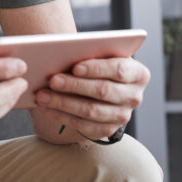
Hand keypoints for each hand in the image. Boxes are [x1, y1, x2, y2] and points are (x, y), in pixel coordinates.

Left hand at [32, 57, 149, 142]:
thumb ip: (91, 52)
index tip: (75, 67)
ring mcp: (123, 116)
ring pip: (91, 111)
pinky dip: (62, 116)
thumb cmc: (100, 64)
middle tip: (52, 80)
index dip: (97, 68)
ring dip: (63, 103)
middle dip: (74, 85)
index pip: (119, 70)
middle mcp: (134, 96)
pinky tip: (46, 108)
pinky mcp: (108, 130)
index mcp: (138, 74)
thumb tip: (61, 53)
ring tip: (42, 95)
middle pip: (103, 91)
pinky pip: (84, 126)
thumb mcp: (102, 55)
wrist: (104, 85)